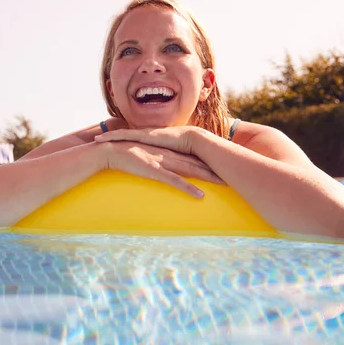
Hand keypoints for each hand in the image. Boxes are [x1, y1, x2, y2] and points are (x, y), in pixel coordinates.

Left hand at [95, 126, 205, 155]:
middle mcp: (147, 135)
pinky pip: (124, 135)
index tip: (113, 142)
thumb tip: (166, 169)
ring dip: (109, 136)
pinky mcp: (144, 137)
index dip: (124, 139)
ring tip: (96, 139)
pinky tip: (102, 139)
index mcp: (153, 139)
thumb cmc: (186, 149)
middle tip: (97, 138)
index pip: (135, 138)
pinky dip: (112, 136)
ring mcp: (145, 135)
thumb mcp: (174, 156)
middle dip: (112, 136)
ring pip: (122, 134)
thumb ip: (169, 161)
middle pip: (126, 134)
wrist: (192, 139)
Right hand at [98, 141, 223, 197]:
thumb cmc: (125, 154)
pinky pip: (175, 181)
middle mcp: (169, 154)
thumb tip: (164, 166)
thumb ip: (156, 160)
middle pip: (197, 163)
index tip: (223, 168)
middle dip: (215, 169)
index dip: (208, 162)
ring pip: (191, 170)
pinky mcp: (155, 170)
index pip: (192, 157)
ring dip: (208, 177)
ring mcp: (163, 161)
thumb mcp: (145, 157)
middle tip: (232, 176)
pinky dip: (188, 188)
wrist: (111, 149)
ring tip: (224, 184)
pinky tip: (200, 195)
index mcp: (168, 151)